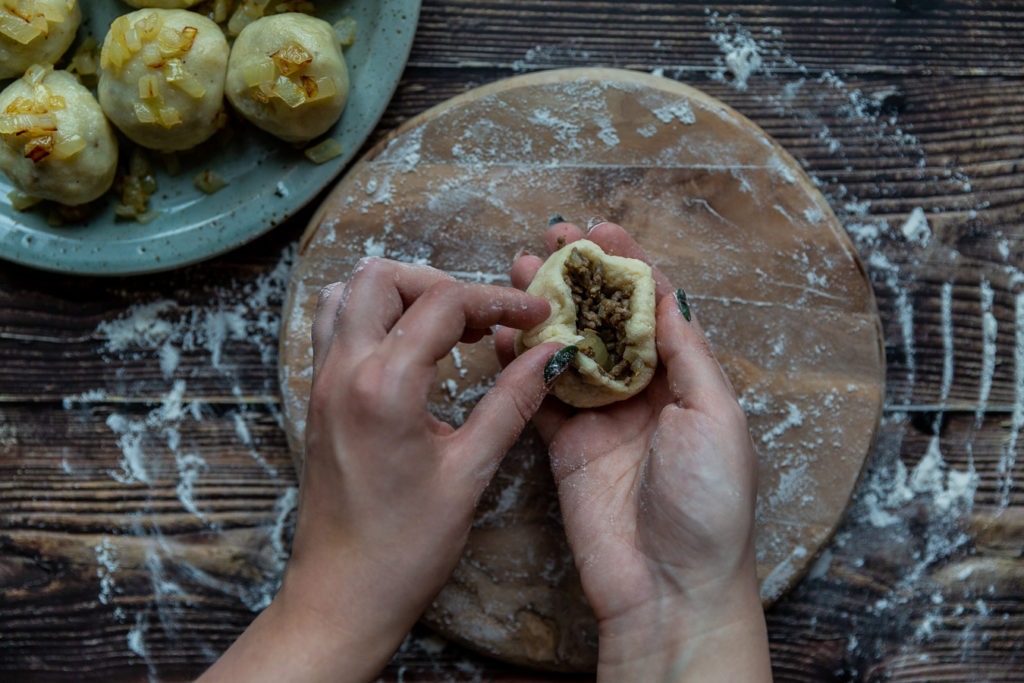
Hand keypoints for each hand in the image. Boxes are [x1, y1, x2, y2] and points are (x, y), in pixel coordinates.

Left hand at [202, 258, 560, 682]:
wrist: (342, 595)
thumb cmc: (405, 546)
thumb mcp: (469, 472)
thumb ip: (511, 402)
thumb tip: (551, 353)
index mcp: (383, 387)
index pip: (443, 304)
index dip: (499, 300)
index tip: (537, 315)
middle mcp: (342, 371)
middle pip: (384, 277)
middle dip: (442, 285)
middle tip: (484, 322)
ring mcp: (321, 381)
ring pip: (349, 293)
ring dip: (400, 295)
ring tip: (446, 331)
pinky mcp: (316, 397)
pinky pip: (334, 327)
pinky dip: (372, 317)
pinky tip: (409, 351)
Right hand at [496, 221, 770, 680]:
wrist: (670, 587)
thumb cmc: (709, 503)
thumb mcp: (715, 416)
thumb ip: (684, 352)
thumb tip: (661, 293)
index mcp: (686, 380)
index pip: (652, 307)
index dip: (627, 265)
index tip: (599, 231)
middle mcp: (643, 392)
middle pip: (603, 321)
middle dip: (578, 279)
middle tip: (548, 241)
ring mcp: (600, 419)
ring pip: (566, 351)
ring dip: (544, 310)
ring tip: (517, 271)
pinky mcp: (565, 447)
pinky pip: (538, 397)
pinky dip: (520, 364)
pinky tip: (502, 334)